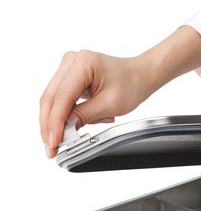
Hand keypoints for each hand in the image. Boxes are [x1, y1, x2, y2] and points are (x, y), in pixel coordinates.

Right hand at [40, 26, 200, 157]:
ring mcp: (68, 68)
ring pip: (52, 101)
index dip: (55, 123)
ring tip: (62, 141)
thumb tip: (64, 130)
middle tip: (52, 148)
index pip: (62, 98)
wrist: (140, 76)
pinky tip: (73, 127)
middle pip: (50, 99)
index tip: (54, 142)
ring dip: (55, 123)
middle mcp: (72, 61)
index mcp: (83, 63)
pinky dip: (64, 116)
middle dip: (49, 126)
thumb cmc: (132, 84)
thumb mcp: (110, 105)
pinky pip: (60, 100)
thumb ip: (84, 117)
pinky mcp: (69, 77)